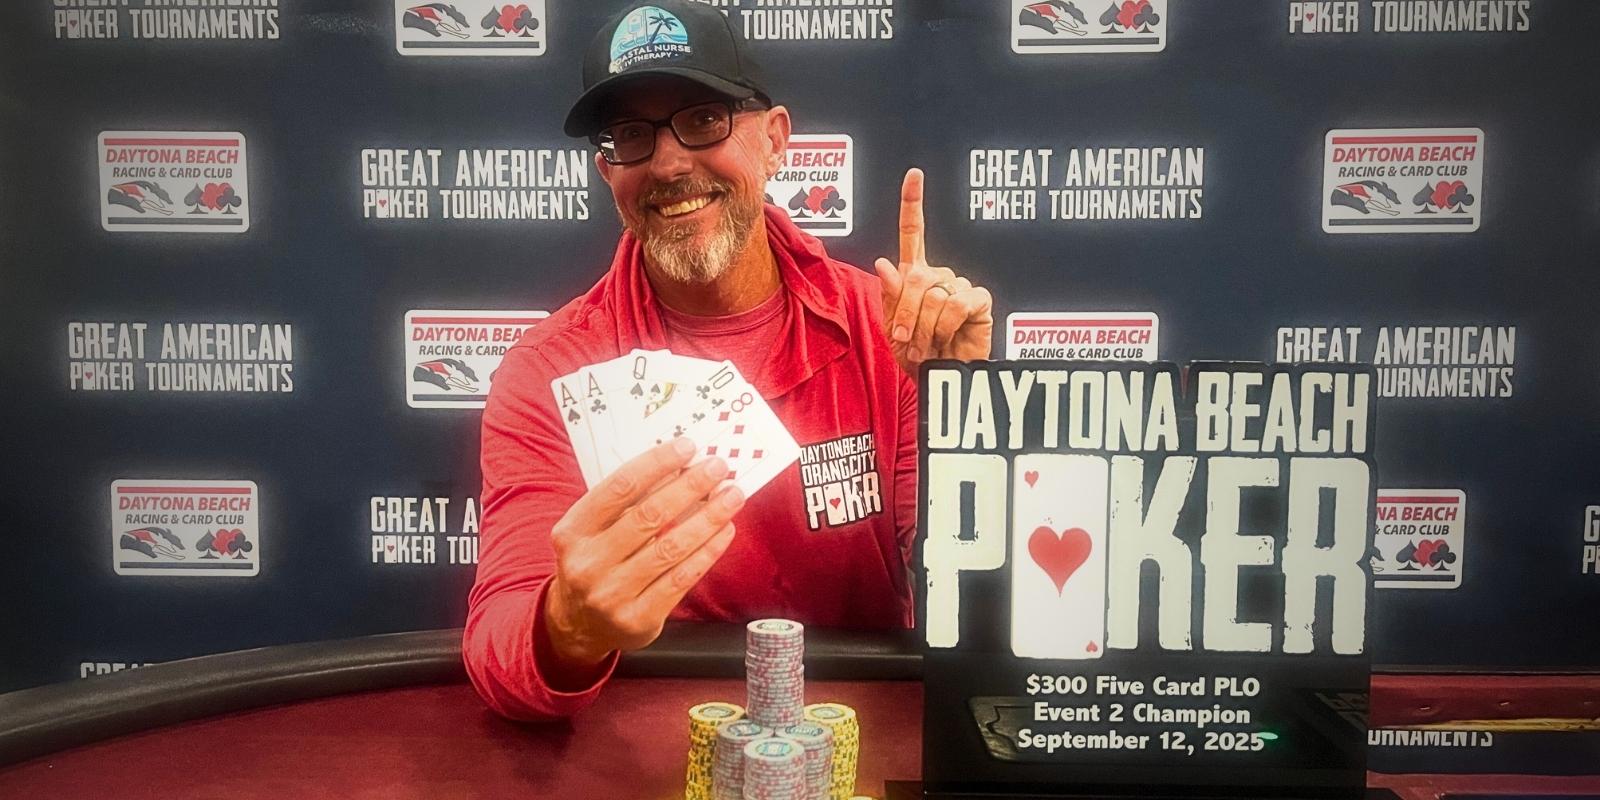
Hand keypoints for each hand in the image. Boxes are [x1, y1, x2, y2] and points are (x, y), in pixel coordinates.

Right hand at [542, 439, 743, 667]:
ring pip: (671, 548)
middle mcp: (588, 563)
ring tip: (732, 496)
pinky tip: (725, 530)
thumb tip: (679, 467)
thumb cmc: (594, 562)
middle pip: (649, 516)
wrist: (577, 625)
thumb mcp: (590, 530)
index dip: (656, 464)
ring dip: (708, 517)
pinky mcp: (639, 618)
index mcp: (571, 532)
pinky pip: (681, 578)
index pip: (618, 488)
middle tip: (718, 467)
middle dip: (689, 487)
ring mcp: (613, 594)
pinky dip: (708, 551)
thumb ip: (623, 504)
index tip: (687, 447)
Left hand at [874, 168, 993, 373]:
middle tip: (906, 341)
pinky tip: (949, 338)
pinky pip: (957, 304)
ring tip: (929, 346)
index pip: (913, 233)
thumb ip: (890, 297)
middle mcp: (939, 275)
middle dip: (905, 314)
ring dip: (926, 327)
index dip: (913, 203)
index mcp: (915, 275)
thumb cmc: (916, 354)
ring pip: (935, 295)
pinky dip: (946, 326)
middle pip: (916, 277)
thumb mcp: (892, 328)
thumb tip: (884, 263)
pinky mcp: (979, 300)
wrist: (940, 380)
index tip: (914, 175)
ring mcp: (960, 286)